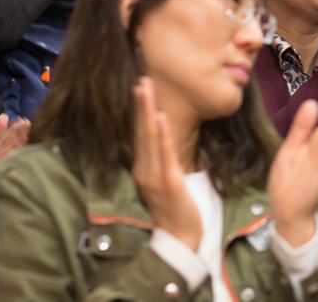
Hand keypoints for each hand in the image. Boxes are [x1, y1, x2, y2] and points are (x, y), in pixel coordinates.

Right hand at [0, 114, 30, 220]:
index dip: (9, 130)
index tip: (21, 121)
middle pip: (3, 145)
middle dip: (17, 133)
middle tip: (29, 123)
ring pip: (6, 155)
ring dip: (18, 143)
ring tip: (30, 133)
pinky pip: (4, 170)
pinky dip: (13, 161)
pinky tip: (24, 155)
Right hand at [131, 78, 202, 250]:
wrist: (178, 238)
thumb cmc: (174, 208)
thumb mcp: (162, 180)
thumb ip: (160, 160)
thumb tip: (162, 138)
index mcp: (141, 168)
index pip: (139, 133)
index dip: (139, 110)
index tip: (140, 87)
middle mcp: (143, 169)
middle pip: (141, 130)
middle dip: (141, 104)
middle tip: (141, 78)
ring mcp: (154, 176)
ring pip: (150, 138)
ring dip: (149, 112)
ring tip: (147, 89)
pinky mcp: (169, 182)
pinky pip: (165, 155)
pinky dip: (164, 135)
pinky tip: (163, 118)